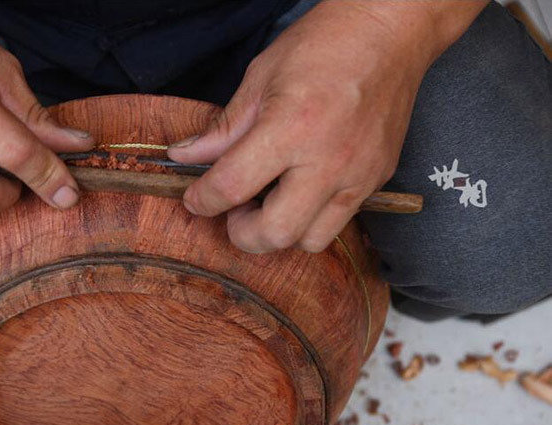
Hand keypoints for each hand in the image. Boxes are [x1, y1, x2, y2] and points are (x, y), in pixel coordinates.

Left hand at [168, 1, 481, 252]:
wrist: (390, 30)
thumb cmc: (324, 45)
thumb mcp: (259, 79)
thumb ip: (223, 129)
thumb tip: (185, 157)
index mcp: (290, 128)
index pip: (232, 186)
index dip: (202, 200)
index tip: (195, 198)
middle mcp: (328, 160)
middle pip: (274, 234)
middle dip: (242, 232)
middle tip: (235, 208)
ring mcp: (358, 175)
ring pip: (310, 241)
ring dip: (281, 232)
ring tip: (270, 201)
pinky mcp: (378, 180)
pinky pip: (339, 221)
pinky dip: (312, 217)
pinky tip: (300, 189)